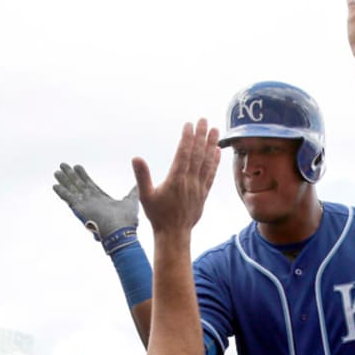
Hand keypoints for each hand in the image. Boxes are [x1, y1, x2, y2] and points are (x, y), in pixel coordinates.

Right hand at [52, 164, 139, 254]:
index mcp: (101, 199)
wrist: (120, 231)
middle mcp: (91, 201)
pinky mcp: (79, 208)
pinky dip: (62, 192)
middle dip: (71, 175)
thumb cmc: (126, 221)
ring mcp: (85, 204)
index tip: (77, 167)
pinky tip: (55, 185)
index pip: (89, 185)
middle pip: (78, 185)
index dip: (83, 175)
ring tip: (57, 171)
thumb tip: (138, 184)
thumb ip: (132, 192)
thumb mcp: (130, 201)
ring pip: (72, 189)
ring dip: (64, 180)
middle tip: (63, 166)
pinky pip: (68, 198)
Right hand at [131, 119, 220, 234]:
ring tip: (215, 130)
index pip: (183, 154)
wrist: (174, 234)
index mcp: (175, 180)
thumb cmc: (157, 215)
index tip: (189, 124)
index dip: (187, 138)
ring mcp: (199, 187)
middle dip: (201, 135)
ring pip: (207, 162)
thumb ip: (142, 176)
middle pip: (197, 154)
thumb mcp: (145, 196)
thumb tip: (136, 158)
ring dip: (211, 144)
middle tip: (204, 120)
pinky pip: (211, 174)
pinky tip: (218, 151)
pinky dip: (215, 162)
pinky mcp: (204, 193)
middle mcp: (189, 181)